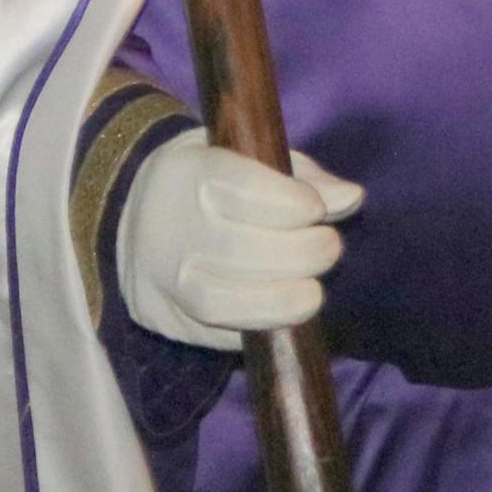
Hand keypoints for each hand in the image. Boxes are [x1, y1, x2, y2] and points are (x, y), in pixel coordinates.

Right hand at [118, 137, 361, 349]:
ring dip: (279, 302)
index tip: (317, 210)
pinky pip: (213, 335)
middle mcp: (166, 226)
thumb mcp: (248, 157)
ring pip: (217, 302)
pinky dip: (257, 326)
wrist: (140, 219)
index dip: (288, 203)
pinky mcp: (163, 319)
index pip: (240, 189)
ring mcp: (159, 278)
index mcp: (186, 172)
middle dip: (298, 254)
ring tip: (313, 293)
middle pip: (234, 249)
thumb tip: (350, 198)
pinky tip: (283, 315)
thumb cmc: (212, 182)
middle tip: (330, 248)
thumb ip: (302, 175)